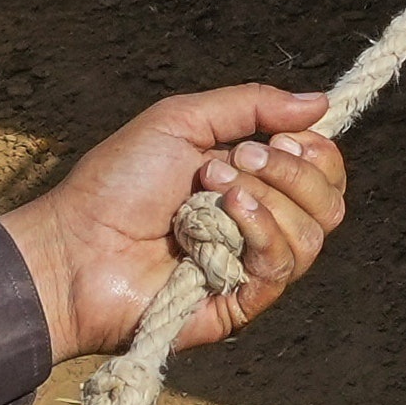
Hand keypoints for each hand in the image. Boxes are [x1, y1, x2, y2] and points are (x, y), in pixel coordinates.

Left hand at [7, 80, 347, 359]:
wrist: (75, 246)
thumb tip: (321, 102)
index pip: (324, 170)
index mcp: (254, 183)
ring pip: (313, 233)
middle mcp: (262, 225)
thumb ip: (251, 105)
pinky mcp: (243, 302)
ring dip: (266, 200)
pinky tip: (223, 220)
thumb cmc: (116, 184)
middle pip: (330, 201)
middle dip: (289, 171)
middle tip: (234, 161)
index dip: (313, 151)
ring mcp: (253, 266)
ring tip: (210, 191)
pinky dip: (260, 233)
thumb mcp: (181, 122)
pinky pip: (283, 265)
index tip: (274, 139)